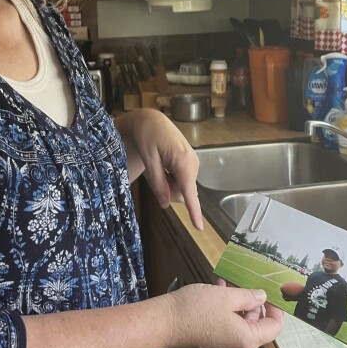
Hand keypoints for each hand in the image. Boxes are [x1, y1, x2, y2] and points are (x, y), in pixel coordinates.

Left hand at [115, 109, 202, 229]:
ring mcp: (193, 163)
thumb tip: (166, 204)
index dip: (194, 210)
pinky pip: (182, 181)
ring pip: (182, 188)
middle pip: (182, 193)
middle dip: (168, 191)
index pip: (189, 191)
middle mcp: (192, 163)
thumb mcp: (148, 160)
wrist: (151, 120)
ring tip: (159, 165)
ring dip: (169, 184)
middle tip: (155, 172)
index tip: (199, 227)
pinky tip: (164, 164)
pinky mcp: (190, 163)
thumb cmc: (147, 136)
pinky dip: (171, 179)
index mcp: (182, 161)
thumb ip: (158, 183)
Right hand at [163, 283, 283, 347]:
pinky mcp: (211, 345)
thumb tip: (262, 297)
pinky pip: (226, 327)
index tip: (270, 293)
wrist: (164, 323)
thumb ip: (249, 296)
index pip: (275, 327)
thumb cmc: (194, 310)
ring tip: (226, 284)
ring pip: (240, 324)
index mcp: (246, 340)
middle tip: (244, 283)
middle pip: (257, 325)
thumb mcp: (226, 296)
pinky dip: (225, 311)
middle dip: (252, 302)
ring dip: (236, 303)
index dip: (276, 308)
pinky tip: (215, 293)